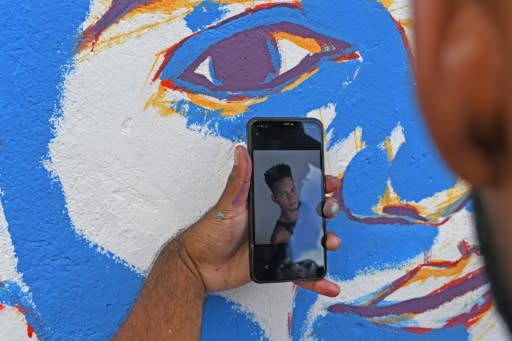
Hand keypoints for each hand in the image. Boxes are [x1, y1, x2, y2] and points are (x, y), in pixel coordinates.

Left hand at [181, 146, 341, 296]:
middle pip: (310, 213)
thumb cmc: (210, 232)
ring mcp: (279, 243)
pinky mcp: (277, 264)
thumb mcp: (228, 205)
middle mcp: (276, 221)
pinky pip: (300, 272)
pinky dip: (315, 280)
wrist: (198, 265)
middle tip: (328, 209)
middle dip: (326, 209)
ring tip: (330, 242)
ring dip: (327, 241)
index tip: (329, 181)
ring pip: (310, 241)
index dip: (316, 185)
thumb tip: (241, 151)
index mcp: (266, 203)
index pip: (297, 190)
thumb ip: (239, 180)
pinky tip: (328, 285)